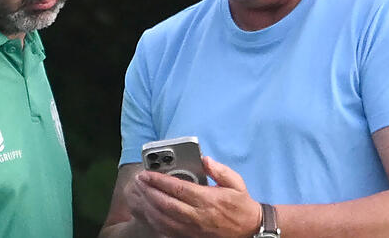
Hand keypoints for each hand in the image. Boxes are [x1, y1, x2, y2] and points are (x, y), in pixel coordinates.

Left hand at [125, 156, 261, 237]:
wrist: (249, 231)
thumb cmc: (241, 206)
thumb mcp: (236, 183)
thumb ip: (219, 170)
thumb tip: (204, 160)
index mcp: (208, 199)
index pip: (178, 188)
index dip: (160, 180)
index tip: (147, 173)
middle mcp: (198, 215)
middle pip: (166, 203)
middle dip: (149, 191)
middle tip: (139, 181)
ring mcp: (192, 229)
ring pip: (163, 218)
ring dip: (148, 206)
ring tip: (140, 194)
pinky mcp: (190, 237)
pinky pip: (167, 230)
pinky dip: (155, 221)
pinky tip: (149, 212)